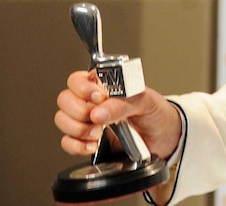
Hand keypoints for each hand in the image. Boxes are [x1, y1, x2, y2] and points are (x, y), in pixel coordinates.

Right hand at [55, 70, 181, 159]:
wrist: (164, 138)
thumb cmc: (156, 112)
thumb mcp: (146, 102)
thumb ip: (123, 104)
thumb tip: (99, 112)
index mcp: (104, 85)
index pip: (77, 79)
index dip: (82, 88)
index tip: (98, 97)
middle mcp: (91, 101)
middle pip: (64, 99)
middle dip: (79, 111)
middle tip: (99, 118)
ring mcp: (87, 121)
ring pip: (61, 120)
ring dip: (78, 129)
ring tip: (98, 133)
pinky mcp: (85, 141)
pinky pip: (66, 142)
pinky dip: (77, 146)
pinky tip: (93, 145)